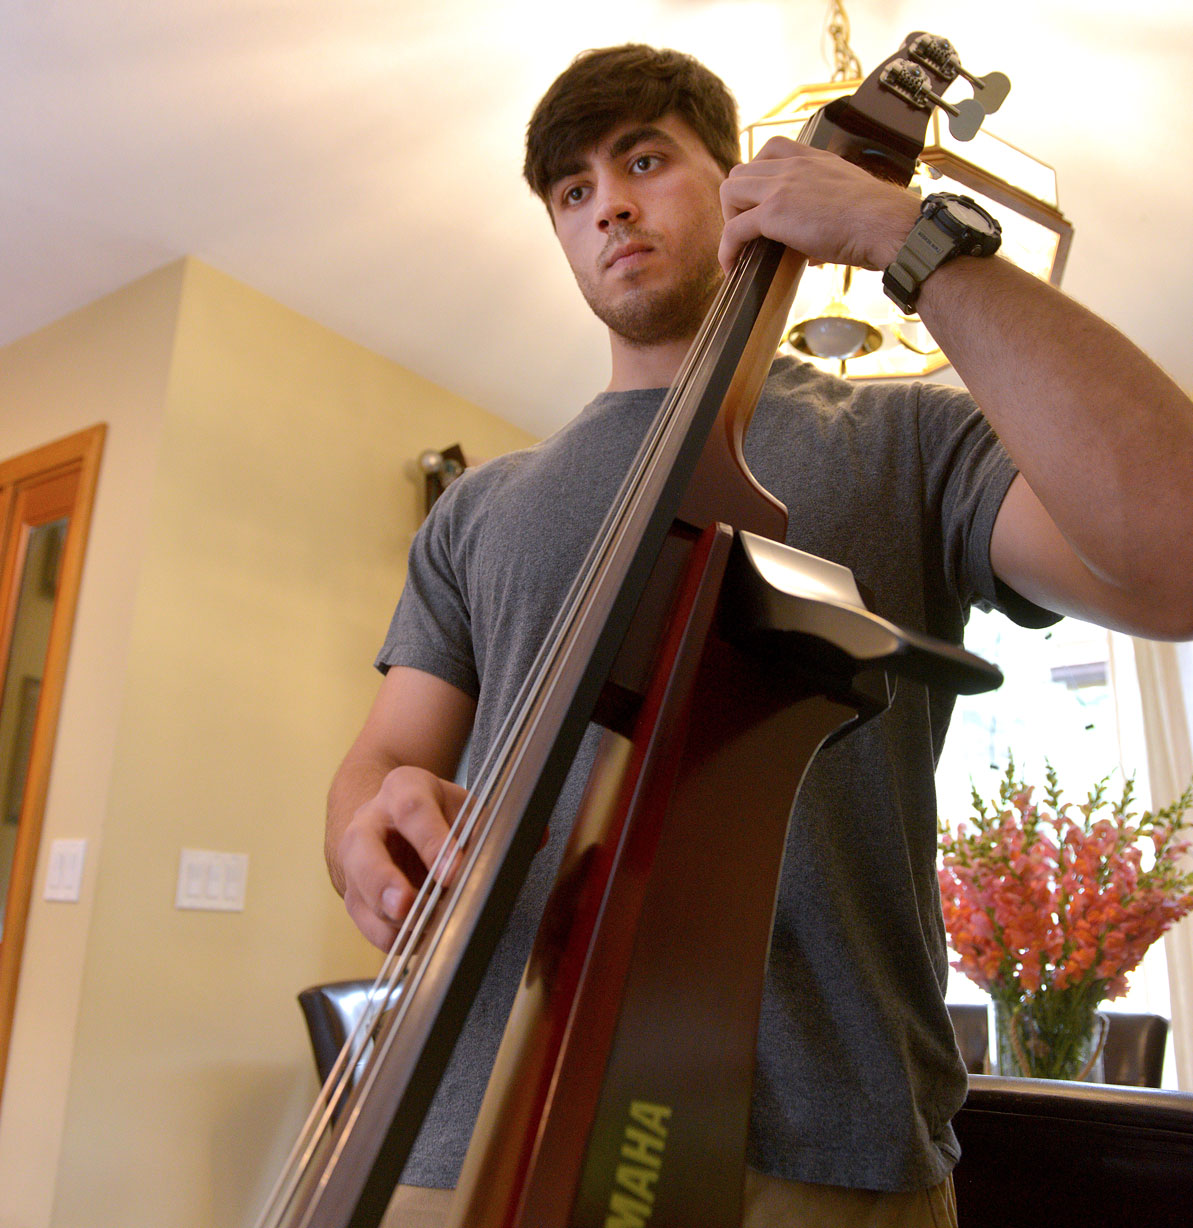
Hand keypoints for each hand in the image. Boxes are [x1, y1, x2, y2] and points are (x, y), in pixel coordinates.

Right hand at [335, 765, 466, 950]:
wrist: (397, 820)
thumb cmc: (439, 813)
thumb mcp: (463, 808)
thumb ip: (480, 829)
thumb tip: (515, 849)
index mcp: (401, 789)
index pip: (412, 810)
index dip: (432, 842)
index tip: (453, 873)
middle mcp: (367, 824)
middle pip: (363, 852)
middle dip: (383, 884)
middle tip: (405, 907)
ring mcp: (354, 863)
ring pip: (361, 898)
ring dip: (397, 923)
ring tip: (433, 928)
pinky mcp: (355, 898)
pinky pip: (371, 927)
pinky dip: (399, 940)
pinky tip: (426, 937)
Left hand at [718, 137, 919, 273]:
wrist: (885, 224)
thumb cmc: (875, 221)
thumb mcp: (846, 202)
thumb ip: (823, 214)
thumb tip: (812, 250)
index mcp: (812, 158)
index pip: (770, 150)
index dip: (756, 176)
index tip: (758, 201)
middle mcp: (793, 165)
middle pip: (741, 171)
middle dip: (737, 201)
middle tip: (747, 230)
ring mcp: (781, 185)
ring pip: (730, 191)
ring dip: (729, 219)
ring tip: (739, 246)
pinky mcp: (774, 212)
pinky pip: (734, 229)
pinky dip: (727, 249)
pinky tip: (731, 265)